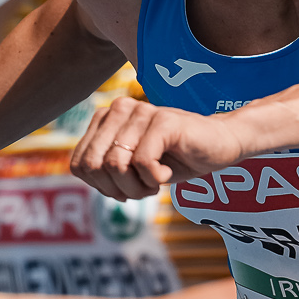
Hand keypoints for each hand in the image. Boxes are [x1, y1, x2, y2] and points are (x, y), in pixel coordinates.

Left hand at [71, 98, 249, 200]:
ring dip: (137, 186)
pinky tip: (166, 173)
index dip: (100, 187)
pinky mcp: (164, 121)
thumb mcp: (131, 167)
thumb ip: (104, 167)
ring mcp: (142, 112)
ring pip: (116, 165)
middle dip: (117, 189)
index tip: (125, 188)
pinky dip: (154, 179)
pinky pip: (143, 162)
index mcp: (105, 118)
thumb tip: (83, 173)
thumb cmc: (174, 158)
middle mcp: (120, 108)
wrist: (219, 146)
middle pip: (94, 166)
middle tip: (141, 189)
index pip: (79, 164)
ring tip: (155, 181)